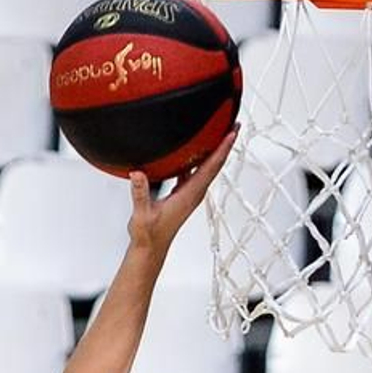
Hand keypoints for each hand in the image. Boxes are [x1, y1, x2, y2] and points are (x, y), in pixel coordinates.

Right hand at [127, 132, 235, 255]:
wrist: (150, 248)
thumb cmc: (149, 235)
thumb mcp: (142, 214)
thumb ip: (139, 193)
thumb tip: (137, 174)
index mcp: (189, 195)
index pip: (211, 167)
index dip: (222, 149)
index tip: (231, 133)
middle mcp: (194, 193)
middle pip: (215, 164)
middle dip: (225, 144)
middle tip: (234, 125)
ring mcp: (191, 193)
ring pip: (208, 167)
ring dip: (215, 150)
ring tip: (220, 132)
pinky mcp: (185, 193)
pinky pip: (197, 172)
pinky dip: (201, 159)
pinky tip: (197, 149)